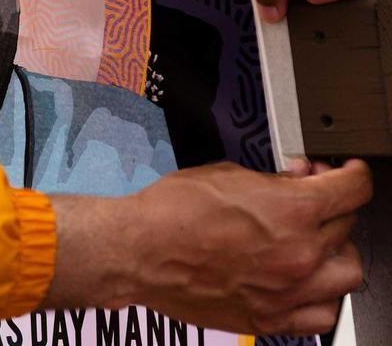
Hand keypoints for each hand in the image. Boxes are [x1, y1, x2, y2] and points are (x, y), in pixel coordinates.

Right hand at [45, 160, 371, 335]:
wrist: (138, 250)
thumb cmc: (171, 211)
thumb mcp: (226, 174)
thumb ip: (272, 181)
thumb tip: (295, 183)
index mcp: (292, 211)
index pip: (354, 189)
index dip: (352, 174)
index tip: (346, 173)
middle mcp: (299, 254)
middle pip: (347, 226)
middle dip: (330, 207)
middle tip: (306, 201)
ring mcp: (287, 291)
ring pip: (347, 273)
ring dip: (334, 252)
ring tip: (311, 243)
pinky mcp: (268, 318)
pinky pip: (322, 315)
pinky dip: (321, 296)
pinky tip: (302, 281)